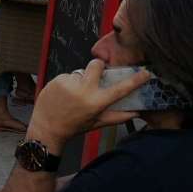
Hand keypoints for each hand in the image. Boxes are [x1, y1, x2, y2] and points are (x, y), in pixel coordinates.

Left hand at [28, 60, 146, 151]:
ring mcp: (68, 83)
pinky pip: (68, 76)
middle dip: (99, 66)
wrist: (46, 127)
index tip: (145, 73)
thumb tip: (136, 113)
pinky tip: (64, 94)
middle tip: (97, 75)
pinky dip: (68, 83)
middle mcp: (83, 90)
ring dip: (81, 79)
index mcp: (96, 102)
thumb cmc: (73, 126)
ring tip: (74, 94)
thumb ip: (117, 117)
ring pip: (81, 72)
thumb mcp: (96, 123)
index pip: (120, 89)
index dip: (135, 80)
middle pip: (97, 64)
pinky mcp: (57, 79)